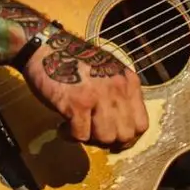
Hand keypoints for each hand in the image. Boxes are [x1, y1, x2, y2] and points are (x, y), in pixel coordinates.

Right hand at [17, 29, 148, 150]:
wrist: (47, 47)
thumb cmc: (75, 60)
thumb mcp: (109, 71)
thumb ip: (120, 93)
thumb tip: (123, 124)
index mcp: (128, 81)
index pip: (142, 123)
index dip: (129, 137)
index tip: (114, 139)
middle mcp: (117, 89)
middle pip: (125, 135)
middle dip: (109, 141)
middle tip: (93, 134)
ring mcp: (98, 96)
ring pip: (105, 138)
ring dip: (90, 138)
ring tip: (77, 128)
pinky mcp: (76, 103)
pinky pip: (80, 135)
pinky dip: (69, 136)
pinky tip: (63, 126)